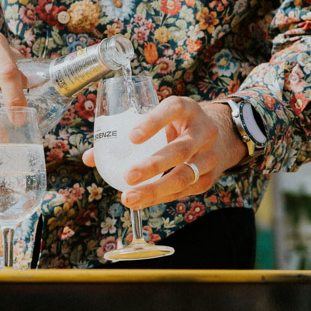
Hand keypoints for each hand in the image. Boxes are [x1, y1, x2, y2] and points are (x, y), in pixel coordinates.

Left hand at [83, 95, 245, 207]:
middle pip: (180, 149)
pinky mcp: (209, 178)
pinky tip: (143, 202)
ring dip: (156, 189)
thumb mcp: (162, 118)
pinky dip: (163, 198)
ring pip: (185, 175)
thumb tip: (90, 157)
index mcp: (187, 108)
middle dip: (153, 165)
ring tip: (130, 198)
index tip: (131, 137)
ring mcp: (210, 155)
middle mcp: (203, 130)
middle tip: (128, 176)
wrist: (221, 135)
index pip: (172, 109)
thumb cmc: (178, 125)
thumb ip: (128, 132)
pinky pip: (185, 191)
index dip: (153, 122)